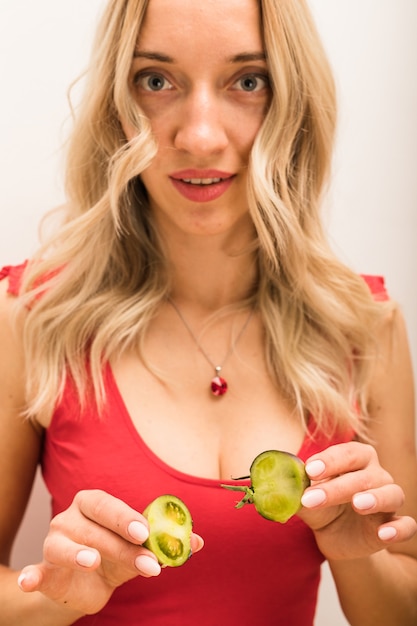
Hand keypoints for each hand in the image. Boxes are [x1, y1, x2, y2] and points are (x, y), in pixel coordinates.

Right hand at [17, 490, 203, 615]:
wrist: (88, 585)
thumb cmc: (116, 555)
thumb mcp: (140, 549)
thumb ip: (165, 544)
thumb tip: (199, 542)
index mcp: (94, 504)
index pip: (108, 504)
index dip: (125, 517)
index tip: (146, 533)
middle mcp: (70, 518)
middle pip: (93, 528)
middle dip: (121, 546)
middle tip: (146, 561)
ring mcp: (53, 543)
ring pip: (64, 547)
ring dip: (80, 555)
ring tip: (92, 561)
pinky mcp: (44, 572)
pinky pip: (36, 572)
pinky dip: (31, 576)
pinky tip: (31, 580)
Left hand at [298, 442, 416, 559]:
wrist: (334, 536)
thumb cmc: (322, 505)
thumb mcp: (306, 498)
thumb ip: (296, 491)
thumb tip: (277, 485)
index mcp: (355, 459)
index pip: (347, 453)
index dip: (329, 460)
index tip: (309, 470)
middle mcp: (376, 474)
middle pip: (364, 475)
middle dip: (337, 486)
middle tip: (312, 497)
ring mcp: (388, 500)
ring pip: (392, 493)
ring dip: (376, 497)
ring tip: (358, 504)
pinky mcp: (394, 525)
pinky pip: (407, 525)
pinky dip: (398, 529)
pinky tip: (383, 534)